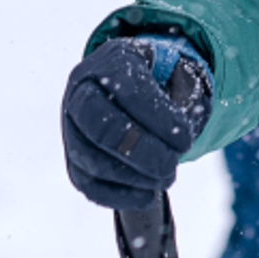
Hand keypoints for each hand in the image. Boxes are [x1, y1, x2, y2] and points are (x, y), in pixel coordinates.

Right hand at [61, 39, 209, 208]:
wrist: (139, 85)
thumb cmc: (165, 78)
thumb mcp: (181, 72)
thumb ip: (186, 96)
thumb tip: (181, 133)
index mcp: (111, 61)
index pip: (128, 90)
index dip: (158, 119)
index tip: (186, 140)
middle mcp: (81, 90)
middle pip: (101, 127)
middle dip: (140, 151)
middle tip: (172, 165)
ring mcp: (72, 125)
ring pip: (90, 159)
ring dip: (130, 176)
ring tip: (165, 179)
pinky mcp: (73, 157)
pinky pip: (85, 182)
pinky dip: (115, 195)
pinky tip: (145, 196)